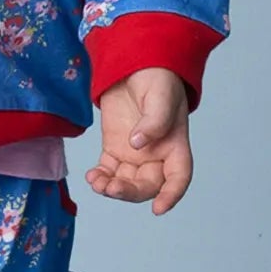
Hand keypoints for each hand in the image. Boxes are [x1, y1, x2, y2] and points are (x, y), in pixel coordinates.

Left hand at [84, 67, 192, 212]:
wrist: (134, 63)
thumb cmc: (157, 77)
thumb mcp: (160, 95)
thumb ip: (153, 120)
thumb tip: (137, 145)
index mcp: (175, 145)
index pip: (178, 177)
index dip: (171, 195)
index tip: (158, 209)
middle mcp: (157, 155)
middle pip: (147, 185)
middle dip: (130, 192)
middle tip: (112, 188)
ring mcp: (134, 154)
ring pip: (126, 182)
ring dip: (112, 188)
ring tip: (97, 182)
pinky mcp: (114, 149)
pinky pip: (108, 171)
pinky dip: (100, 178)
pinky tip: (91, 176)